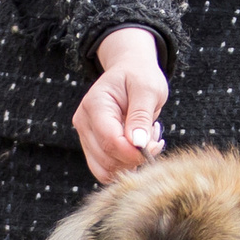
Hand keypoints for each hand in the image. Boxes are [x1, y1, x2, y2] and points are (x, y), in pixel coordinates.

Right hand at [74, 28, 168, 184]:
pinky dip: (124, 164)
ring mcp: (85, 135)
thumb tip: (138, 145)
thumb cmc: (139, 75)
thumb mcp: (148, 89)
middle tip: (155, 138)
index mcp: (95, 104)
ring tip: (146, 139)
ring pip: (104, 169)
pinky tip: (138, 146)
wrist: (129, 70)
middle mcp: (83, 121)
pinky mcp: (91, 145)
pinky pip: (105, 168)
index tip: (155, 146)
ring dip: (130, 162)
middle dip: (135, 157)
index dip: (134, 152)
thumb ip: (141, 116)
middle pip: (106, 159)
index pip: (110, 141)